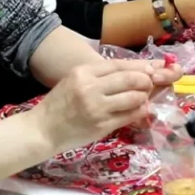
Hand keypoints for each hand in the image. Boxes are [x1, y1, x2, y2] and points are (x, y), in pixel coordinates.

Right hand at [34, 60, 164, 150]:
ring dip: (144, 97)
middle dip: (146, 81)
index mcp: (83, 72)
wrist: (43, 129)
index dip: (139, 66)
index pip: (119, 64)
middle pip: (130, 79)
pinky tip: (140, 110)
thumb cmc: (59, 104)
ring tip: (144, 98)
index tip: (151, 69)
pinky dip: (140, 111)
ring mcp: (97, 108)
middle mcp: (90, 88)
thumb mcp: (74, 80)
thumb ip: (99, 75)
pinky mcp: (102, 126)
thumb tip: (132, 71)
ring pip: (133, 97)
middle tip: (150, 84)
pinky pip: (129, 116)